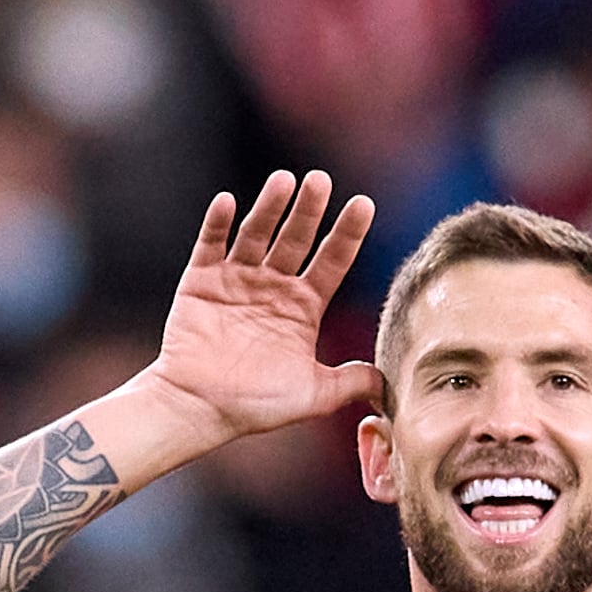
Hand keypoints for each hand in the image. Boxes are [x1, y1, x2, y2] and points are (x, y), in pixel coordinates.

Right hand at [138, 171, 383, 449]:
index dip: (347, 234)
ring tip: (284, 180)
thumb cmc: (256, 405)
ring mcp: (236, 280)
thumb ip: (351, 381)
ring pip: (256, 234)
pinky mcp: (201, 281)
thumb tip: (390, 381)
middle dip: (309, 210)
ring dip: (269, 207)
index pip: (331, 262)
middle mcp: (273, 286)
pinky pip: (210, 245)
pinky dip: (217, 224)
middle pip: (296, 239)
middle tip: (321, 180)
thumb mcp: (314, 395)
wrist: (200, 410)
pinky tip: (228, 202)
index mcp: (303, 307)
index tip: (364, 204)